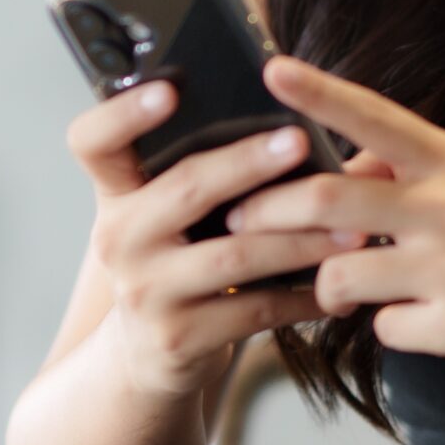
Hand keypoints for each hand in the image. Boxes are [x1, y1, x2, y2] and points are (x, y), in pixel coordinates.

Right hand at [65, 79, 336, 400]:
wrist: (144, 355)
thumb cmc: (172, 259)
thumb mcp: (162, 213)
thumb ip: (201, 165)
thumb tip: (298, 113)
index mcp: (115, 193)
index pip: (92, 142)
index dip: (123, 113)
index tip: (169, 89)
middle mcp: (119, 238)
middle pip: (185, 188)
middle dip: (248, 162)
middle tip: (300, 140)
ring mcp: (146, 291)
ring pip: (235, 255)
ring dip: (300, 240)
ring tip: (352, 226)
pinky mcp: (179, 338)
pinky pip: (255, 311)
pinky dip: (303, 297)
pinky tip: (337, 285)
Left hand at [222, 55, 444, 370]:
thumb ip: (409, 168)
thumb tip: (343, 165)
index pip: (376, 117)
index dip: (320, 93)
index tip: (273, 69)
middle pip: (329, 202)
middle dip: (269, 212)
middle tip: (239, 216)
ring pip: (342, 275)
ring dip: (327, 284)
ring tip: (341, 283)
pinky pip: (385, 328)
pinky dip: (388, 324)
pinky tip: (417, 315)